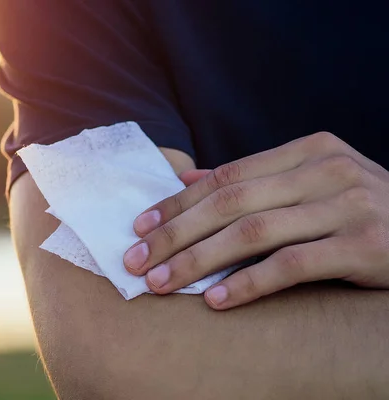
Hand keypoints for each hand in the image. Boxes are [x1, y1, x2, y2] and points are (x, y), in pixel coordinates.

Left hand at [123, 132, 388, 309]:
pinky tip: (217, 300)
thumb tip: (192, 181)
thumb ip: (257, 181)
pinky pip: (292, 265)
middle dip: (175, 233)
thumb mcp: (313, 185)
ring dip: (198, 260)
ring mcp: (348, 206)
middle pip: (230, 202)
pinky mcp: (366, 246)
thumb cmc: (363, 211)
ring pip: (253, 232)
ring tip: (162, 282)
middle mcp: (326, 171)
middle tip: (137, 260)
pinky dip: (249, 282)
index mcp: (308, 152)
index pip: (226, 176)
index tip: (140, 226)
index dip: (178, 202)